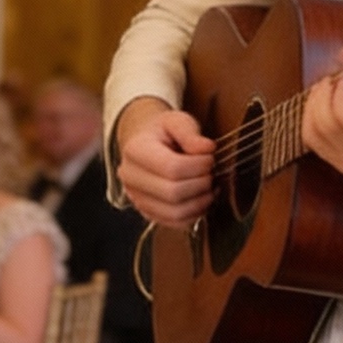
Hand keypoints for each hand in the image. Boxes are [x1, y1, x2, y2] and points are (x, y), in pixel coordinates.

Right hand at [117, 99, 214, 227]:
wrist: (146, 144)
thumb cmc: (163, 132)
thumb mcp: (176, 120)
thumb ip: (190, 132)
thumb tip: (207, 149)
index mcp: (135, 150)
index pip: (171, 167)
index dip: (198, 166)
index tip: (210, 158)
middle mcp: (130, 177)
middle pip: (173, 193)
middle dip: (201, 184)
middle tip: (211, 173)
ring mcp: (136, 198)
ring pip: (174, 213)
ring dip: (200, 202)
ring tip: (210, 187)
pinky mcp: (147, 212)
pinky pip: (174, 223)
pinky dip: (194, 214)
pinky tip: (202, 198)